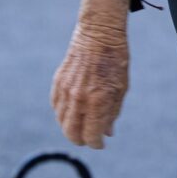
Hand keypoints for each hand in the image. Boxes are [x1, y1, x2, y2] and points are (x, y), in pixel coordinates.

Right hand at [50, 0, 130, 149]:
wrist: (99, 34)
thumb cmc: (115, 60)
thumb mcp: (121, 88)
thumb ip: (112, 113)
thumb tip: (107, 133)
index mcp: (97, 101)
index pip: (91, 136)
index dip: (96, 143)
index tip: (100, 143)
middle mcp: (79, 98)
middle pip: (72, 133)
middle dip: (81, 140)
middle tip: (89, 138)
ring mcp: (66, 90)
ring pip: (61, 121)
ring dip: (71, 128)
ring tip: (82, 125)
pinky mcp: (58, 82)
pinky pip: (55, 106)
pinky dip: (62, 113)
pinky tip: (72, 111)